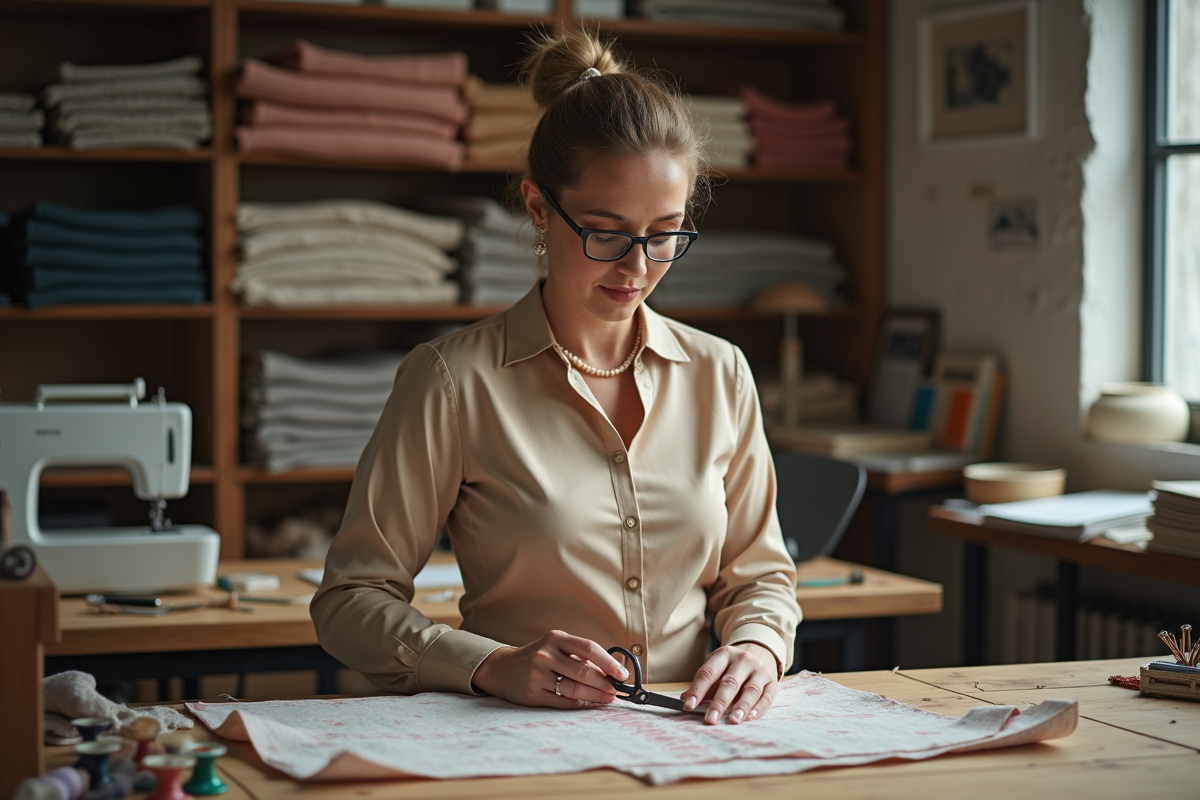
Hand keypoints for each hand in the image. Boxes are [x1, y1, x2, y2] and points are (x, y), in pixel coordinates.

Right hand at [470, 630, 629, 708]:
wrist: (503, 669)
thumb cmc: (538, 657)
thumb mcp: (556, 647)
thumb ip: (580, 656)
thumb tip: (612, 672)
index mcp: (555, 638)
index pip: (588, 648)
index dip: (609, 662)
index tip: (622, 674)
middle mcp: (545, 655)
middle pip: (583, 672)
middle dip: (605, 683)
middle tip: (617, 691)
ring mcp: (537, 675)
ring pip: (574, 689)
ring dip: (595, 696)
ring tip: (608, 699)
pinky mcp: (532, 694)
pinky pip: (563, 702)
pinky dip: (580, 704)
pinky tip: (591, 704)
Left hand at [682, 642, 779, 724]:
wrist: (759, 651)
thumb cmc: (731, 667)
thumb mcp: (716, 668)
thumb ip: (703, 684)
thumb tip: (685, 700)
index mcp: (724, 654)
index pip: (708, 673)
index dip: (698, 690)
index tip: (689, 706)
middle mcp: (743, 660)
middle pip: (730, 682)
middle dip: (719, 702)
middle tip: (710, 719)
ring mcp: (759, 670)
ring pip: (750, 690)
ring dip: (741, 706)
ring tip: (733, 720)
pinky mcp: (772, 682)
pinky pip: (767, 696)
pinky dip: (759, 708)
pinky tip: (750, 717)